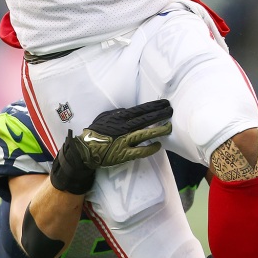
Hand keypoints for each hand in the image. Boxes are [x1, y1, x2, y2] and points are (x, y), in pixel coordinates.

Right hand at [49, 100, 172, 194]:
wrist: (86, 150)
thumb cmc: (94, 132)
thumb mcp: (104, 117)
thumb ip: (116, 113)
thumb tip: (127, 110)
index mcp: (120, 117)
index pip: (141, 110)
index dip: (154, 106)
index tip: (164, 103)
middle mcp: (125, 127)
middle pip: (146, 119)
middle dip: (160, 115)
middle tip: (171, 111)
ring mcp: (126, 141)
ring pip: (146, 133)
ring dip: (159, 130)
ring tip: (169, 127)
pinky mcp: (125, 153)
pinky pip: (141, 151)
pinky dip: (150, 148)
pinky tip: (158, 145)